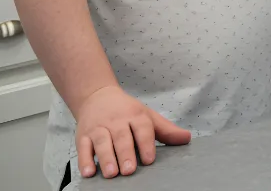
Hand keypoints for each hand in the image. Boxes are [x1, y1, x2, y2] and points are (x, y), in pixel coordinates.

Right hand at [74, 85, 190, 179]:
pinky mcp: (82, 135)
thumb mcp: (147, 116)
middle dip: (125, 154)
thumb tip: (187, 138)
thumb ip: (166, 130)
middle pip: (121, 137)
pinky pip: (82, 148)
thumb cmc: (126, 111)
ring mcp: (98, 128)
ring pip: (102, 142)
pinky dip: (84, 160)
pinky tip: (89, 172)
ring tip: (112, 173)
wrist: (97, 96)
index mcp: (135, 115)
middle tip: (130, 170)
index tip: (149, 160)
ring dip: (106, 158)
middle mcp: (116, 121)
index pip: (142, 128)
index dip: (146, 144)